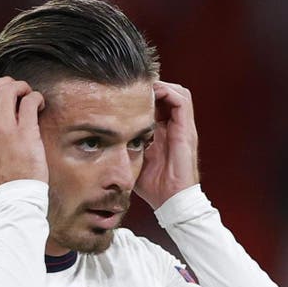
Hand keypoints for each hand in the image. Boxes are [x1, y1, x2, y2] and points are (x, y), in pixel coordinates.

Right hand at [0, 77, 47, 187]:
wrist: (16, 194)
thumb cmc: (4, 175)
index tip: (5, 98)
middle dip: (7, 84)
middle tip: (20, 92)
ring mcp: (4, 129)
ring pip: (8, 90)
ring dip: (21, 87)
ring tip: (29, 96)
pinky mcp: (25, 132)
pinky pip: (29, 101)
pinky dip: (36, 96)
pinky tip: (40, 104)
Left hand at [134, 81, 199, 208]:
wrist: (172, 200)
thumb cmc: (154, 186)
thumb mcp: (134, 160)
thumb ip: (124, 146)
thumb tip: (101, 141)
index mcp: (165, 133)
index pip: (160, 104)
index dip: (144, 96)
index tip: (124, 95)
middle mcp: (176, 127)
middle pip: (169, 93)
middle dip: (152, 87)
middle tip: (132, 89)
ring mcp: (183, 127)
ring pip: (178, 92)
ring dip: (161, 87)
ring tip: (142, 90)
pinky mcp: (186, 130)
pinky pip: (182, 100)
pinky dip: (167, 92)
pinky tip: (150, 96)